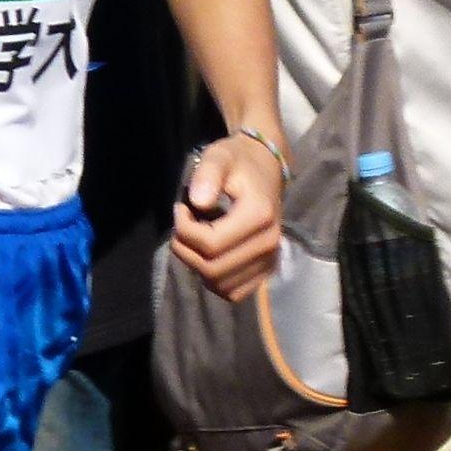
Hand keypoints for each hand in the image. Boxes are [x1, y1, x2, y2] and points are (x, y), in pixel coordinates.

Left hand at [171, 135, 283, 301]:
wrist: (265, 169)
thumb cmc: (237, 162)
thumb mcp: (218, 157)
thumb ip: (207, 174)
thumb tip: (197, 202)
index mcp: (260, 216)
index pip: (210, 243)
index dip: (184, 230)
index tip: (180, 209)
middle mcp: (269, 243)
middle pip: (212, 268)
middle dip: (186, 249)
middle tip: (182, 226)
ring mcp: (269, 261)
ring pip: (220, 284)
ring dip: (197, 266)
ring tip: (196, 238)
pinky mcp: (266, 271)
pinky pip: (233, 292)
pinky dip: (214, 280)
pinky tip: (210, 255)